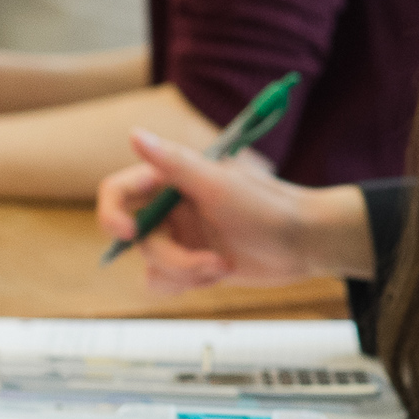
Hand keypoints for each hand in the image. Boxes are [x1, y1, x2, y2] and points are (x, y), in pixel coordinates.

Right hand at [97, 133, 365, 289]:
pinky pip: (164, 281)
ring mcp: (180, 237)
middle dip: (173, 258)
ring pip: (152, 265)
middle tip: (209, 262)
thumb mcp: (220, 185)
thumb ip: (176, 163)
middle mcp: (170, 208)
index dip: (112, 212)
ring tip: (223, 265)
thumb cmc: (269, 206)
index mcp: (171, 180)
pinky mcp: (192, 263)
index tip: (128, 233)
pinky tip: (220, 273)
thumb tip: (134, 134)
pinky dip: (187, 283)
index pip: (118, 191)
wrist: (306, 242)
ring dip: (185, 273)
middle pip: (138, 240)